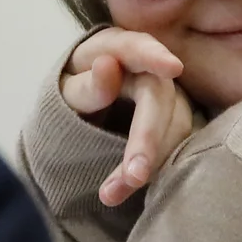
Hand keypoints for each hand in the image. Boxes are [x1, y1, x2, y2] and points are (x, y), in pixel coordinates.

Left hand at [61, 28, 193, 206]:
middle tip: (135, 176)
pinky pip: (175, 144)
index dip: (155, 57)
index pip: (137, 47)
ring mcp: (167, 94)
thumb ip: (86, 86)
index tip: (174, 68)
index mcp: (115, 49)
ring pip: (175, 126)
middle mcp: (148, 68)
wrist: (83, 115)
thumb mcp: (66, 93)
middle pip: (159, 97)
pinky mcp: (175, 121)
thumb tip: (109, 65)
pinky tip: (130, 188)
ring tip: (112, 193)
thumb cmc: (71, 96)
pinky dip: (155, 168)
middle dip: (148, 139)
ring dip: (151, 162)